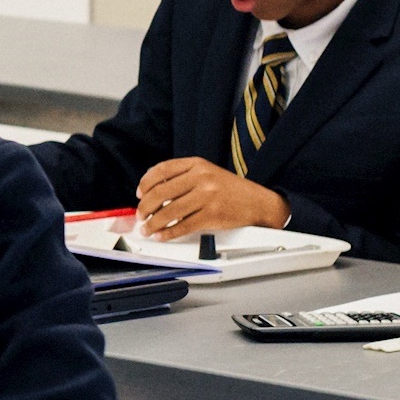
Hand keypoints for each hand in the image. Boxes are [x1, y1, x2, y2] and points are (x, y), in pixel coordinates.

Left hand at [134, 157, 288, 240]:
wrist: (260, 202)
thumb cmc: (231, 190)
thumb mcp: (208, 173)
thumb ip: (183, 177)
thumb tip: (153, 191)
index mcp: (197, 164)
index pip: (161, 170)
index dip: (145, 183)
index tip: (139, 194)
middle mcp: (201, 178)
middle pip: (161, 192)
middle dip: (145, 207)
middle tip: (140, 215)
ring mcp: (207, 196)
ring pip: (169, 211)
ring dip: (153, 223)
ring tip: (147, 229)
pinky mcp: (212, 215)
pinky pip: (183, 225)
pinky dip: (168, 233)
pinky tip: (162, 235)